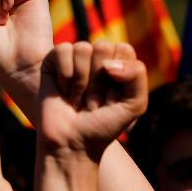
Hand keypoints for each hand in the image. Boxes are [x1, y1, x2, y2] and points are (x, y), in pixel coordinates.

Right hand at [38, 41, 147, 157]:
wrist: (73, 144)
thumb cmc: (104, 126)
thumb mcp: (135, 105)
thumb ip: (138, 75)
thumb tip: (108, 63)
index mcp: (119, 64)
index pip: (124, 50)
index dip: (119, 78)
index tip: (112, 100)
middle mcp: (97, 58)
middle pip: (103, 47)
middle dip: (99, 81)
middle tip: (93, 102)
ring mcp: (75, 58)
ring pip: (83, 48)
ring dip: (81, 82)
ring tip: (78, 99)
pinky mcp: (53, 61)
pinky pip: (63, 50)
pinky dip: (65, 76)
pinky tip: (64, 92)